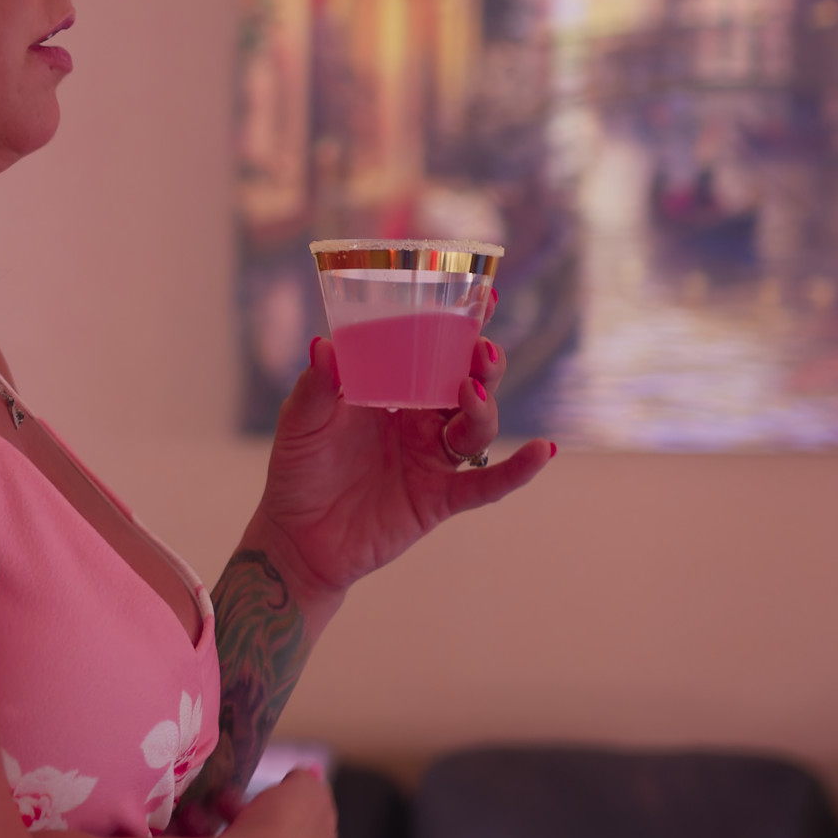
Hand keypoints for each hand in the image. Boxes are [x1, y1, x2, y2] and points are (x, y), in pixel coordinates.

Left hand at [253, 334, 558, 600]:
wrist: (296, 539)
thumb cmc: (298, 472)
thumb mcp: (301, 423)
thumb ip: (316, 387)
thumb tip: (323, 345)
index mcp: (391, 393)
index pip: (432, 352)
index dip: (460, 327)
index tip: (484, 298)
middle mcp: (419, 422)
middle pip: (466, 384)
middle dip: (481, 364)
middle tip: (481, 349)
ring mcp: (431, 461)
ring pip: (476, 426)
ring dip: (483, 406)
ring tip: (470, 390)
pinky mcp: (438, 500)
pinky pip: (485, 484)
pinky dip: (516, 470)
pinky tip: (541, 451)